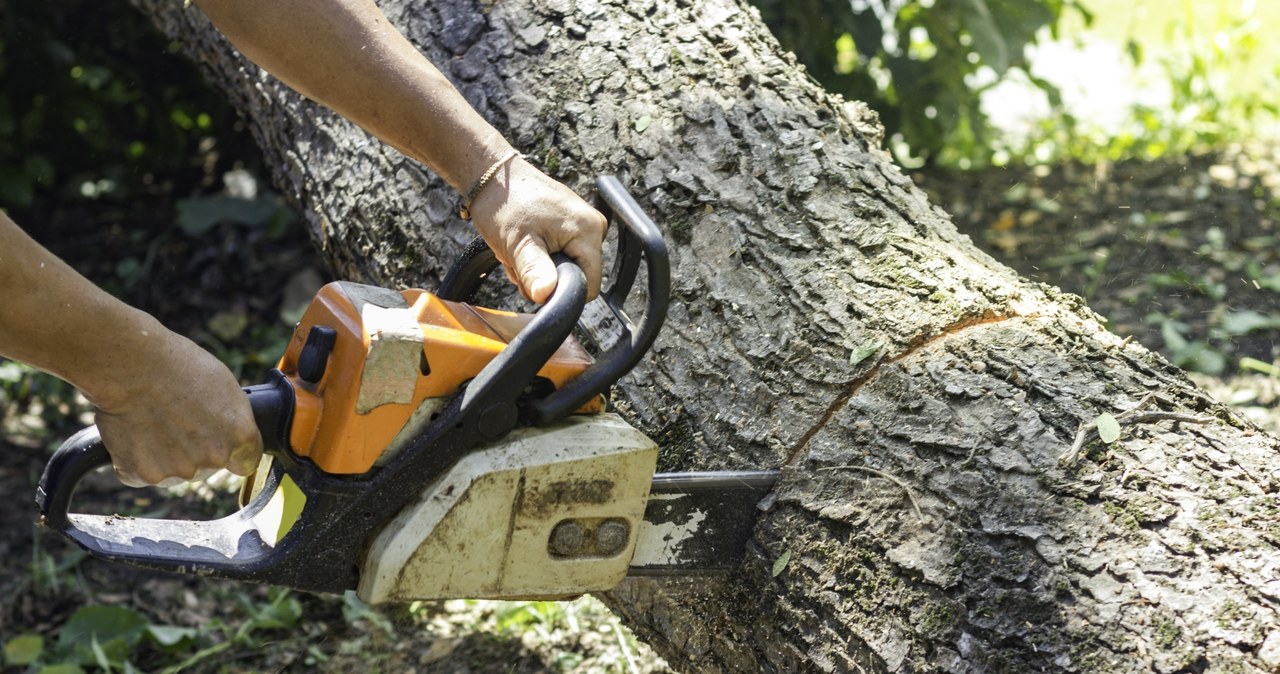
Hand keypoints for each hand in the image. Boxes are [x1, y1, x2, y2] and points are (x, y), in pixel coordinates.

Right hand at [91, 329, 262, 486]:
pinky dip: (137, 458)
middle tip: (176, 420)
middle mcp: (214, 459)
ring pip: (174, 471)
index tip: (218, 443)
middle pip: (207, 467)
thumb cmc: (179, 367)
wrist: (133, 366)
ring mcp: (179, 470)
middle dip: (194, 450)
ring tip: (153, 420)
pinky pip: (143, 472)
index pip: (245, 463)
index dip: (231, 453)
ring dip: (165, 455)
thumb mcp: (226, 388)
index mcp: (240, 437)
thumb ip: (232, 421)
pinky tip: (135, 431)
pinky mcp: (143, 474)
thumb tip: (231, 435)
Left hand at [467, 157, 606, 303]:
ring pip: (565, 269)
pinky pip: (561, 255)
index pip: (589, 286)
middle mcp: (593, 227)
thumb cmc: (504, 204)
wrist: (494, 178)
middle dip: (546, 278)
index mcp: (588, 231)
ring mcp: (583, 225)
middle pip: (577, 278)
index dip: (561, 292)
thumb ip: (534, 271)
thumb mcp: (517, 243)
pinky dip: (540, 257)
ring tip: (519, 250)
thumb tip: (545, 295)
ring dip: (538, 268)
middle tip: (520, 260)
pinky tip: (525, 244)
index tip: (534, 280)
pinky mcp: (572, 226)